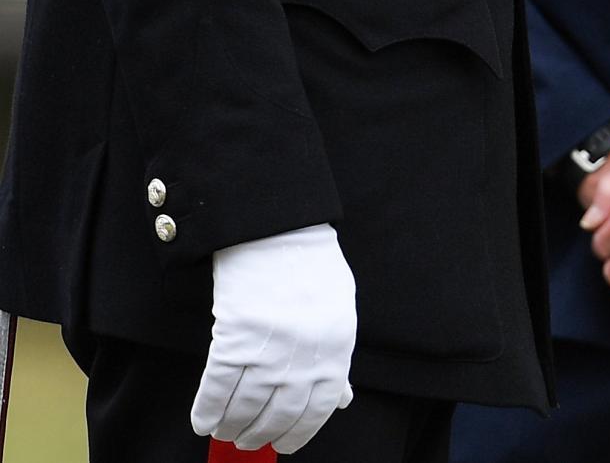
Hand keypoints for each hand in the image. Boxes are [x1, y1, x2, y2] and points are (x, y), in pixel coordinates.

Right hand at [189, 223, 357, 454]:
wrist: (281, 233)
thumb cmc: (311, 271)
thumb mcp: (338, 314)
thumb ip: (336, 360)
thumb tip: (341, 400)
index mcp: (335, 350)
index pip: (318, 410)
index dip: (297, 433)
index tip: (283, 445)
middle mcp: (304, 356)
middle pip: (279, 414)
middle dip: (260, 435)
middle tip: (246, 442)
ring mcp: (269, 348)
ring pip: (245, 407)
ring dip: (231, 427)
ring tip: (224, 433)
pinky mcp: (234, 337)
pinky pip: (217, 388)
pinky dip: (207, 410)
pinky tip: (202, 421)